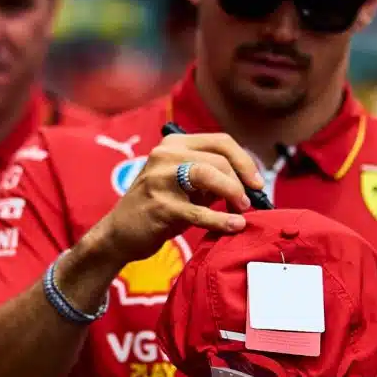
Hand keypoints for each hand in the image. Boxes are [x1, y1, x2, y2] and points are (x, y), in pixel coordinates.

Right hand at [78, 133, 259, 274]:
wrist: (119, 234)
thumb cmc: (158, 209)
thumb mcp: (184, 186)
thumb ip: (212, 179)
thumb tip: (249, 183)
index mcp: (174, 145)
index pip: (221, 142)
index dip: (245, 161)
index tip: (257, 182)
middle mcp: (165, 155)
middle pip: (218, 159)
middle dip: (241, 181)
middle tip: (249, 202)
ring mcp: (159, 179)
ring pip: (209, 175)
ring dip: (233, 192)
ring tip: (242, 210)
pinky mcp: (159, 206)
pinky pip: (198, 211)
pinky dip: (221, 220)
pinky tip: (234, 226)